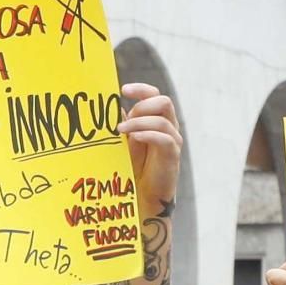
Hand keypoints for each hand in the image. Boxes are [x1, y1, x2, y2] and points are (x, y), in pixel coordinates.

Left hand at [118, 82, 181, 214]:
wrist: (142, 195)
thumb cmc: (133, 167)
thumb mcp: (124, 143)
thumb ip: (122, 125)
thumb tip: (113, 107)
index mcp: (156, 119)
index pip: (154, 95)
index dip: (141, 89)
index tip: (122, 90)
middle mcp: (168, 126)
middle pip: (163, 101)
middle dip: (142, 105)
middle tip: (124, 119)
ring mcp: (172, 140)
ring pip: (163, 119)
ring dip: (140, 121)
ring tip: (121, 131)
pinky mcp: (172, 155)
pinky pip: (165, 138)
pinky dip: (149, 134)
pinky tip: (135, 138)